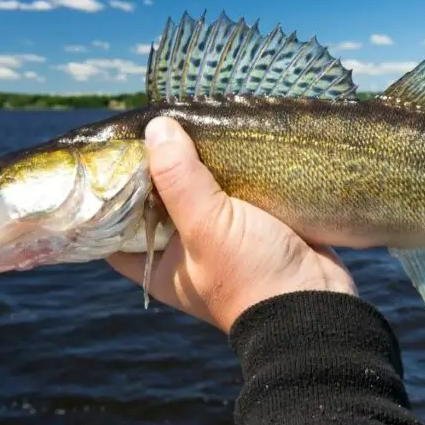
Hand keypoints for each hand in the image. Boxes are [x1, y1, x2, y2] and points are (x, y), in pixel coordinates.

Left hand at [106, 117, 357, 332]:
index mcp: (161, 266)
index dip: (107, 199)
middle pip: (159, 203)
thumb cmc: (252, 275)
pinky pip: (235, 190)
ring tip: (190, 121)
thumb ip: (178, 178)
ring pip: (199, 193)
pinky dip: (232, 168)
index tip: (107, 159)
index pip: (116, 232)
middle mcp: (186, 254)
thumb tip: (157, 128)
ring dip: (199, 164)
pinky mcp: (256, 225)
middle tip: (154, 126)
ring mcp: (222, 239)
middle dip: (159, 168)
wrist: (318, 303)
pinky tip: (227, 137)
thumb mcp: (207, 226)